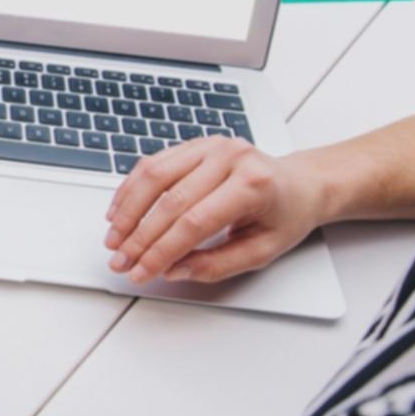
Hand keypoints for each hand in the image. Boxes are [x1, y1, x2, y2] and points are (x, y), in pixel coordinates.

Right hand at [104, 137, 329, 283]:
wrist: (300, 183)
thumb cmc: (285, 215)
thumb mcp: (261, 251)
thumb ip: (217, 264)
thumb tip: (173, 270)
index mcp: (253, 184)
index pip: (193, 223)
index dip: (160, 252)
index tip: (141, 272)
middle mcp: (229, 157)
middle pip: (169, 201)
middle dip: (139, 238)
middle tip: (120, 262)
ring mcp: (210, 145)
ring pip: (153, 177)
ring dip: (127, 212)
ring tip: (114, 239)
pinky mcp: (194, 144)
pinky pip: (153, 164)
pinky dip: (131, 190)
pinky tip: (119, 212)